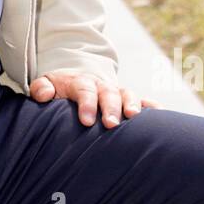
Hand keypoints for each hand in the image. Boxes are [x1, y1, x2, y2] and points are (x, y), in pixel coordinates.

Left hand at [28, 68, 161, 127]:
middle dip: (111, 107)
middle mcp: (100, 85)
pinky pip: (142, 100)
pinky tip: (161, 114)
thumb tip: (43, 94)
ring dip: (132, 104)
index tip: (86, 121)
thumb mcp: (47, 84)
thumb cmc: (59, 90)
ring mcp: (116, 92)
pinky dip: (152, 106)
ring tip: (134, 117)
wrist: (75, 79)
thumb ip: (42, 88)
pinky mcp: (127, 99)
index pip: (84, 90)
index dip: (86, 104)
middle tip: (111, 124)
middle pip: (108, 92)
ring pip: (127, 93)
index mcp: (80, 82)